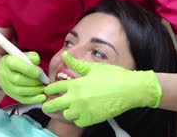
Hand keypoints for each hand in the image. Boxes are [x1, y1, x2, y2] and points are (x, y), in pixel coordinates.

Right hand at [0, 51, 45, 103]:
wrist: (6, 69)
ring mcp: (5, 85)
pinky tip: (41, 97)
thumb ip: (32, 57)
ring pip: (19, 91)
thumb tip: (37, 62)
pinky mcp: (9, 94)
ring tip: (43, 89)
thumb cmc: (19, 60)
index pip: (17, 66)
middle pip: (18, 80)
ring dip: (34, 91)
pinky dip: (33, 99)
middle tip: (43, 82)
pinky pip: (21, 99)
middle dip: (33, 82)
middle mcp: (4, 74)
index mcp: (7, 61)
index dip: (30, 70)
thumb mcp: (25, 55)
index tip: (39, 73)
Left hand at [42, 51, 161, 126]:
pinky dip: (78, 119)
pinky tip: (81, 113)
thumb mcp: (93, 68)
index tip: (47, 91)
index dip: (49, 89)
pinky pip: (78, 122)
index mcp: (76, 83)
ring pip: (66, 115)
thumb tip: (64, 54)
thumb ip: (76, 64)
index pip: (55, 87)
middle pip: (55, 104)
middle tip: (47, 106)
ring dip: (67, 111)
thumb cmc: (113, 76)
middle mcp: (77, 97)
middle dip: (49, 105)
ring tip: (70, 108)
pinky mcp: (92, 119)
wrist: (130, 89)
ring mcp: (84, 109)